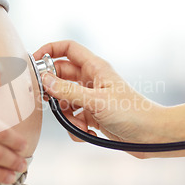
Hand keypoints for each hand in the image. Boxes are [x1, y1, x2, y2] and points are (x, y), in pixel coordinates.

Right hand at [34, 40, 165, 151]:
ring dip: (66, 115)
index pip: (67, 49)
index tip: (34, 62)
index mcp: (95, 67)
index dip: (49, 51)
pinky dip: (75, 127)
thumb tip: (44, 80)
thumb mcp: (95, 101)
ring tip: (80, 123)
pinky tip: (89, 132)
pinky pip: (73, 117)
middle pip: (60, 76)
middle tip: (50, 101)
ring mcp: (91, 97)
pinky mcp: (92, 115)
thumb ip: (67, 91)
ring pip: (64, 100)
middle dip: (54, 91)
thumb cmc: (131, 113)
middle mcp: (91, 80)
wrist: (151, 136)